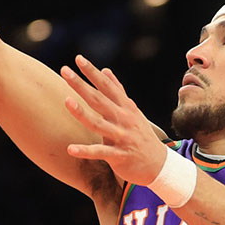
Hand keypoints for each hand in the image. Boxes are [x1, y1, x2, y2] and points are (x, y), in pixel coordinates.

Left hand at [60, 55, 168, 185]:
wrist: (159, 165)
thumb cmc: (141, 135)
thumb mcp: (132, 111)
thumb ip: (118, 91)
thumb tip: (105, 70)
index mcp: (125, 107)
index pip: (107, 86)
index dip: (93, 72)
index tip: (78, 59)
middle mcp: (124, 119)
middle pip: (99, 100)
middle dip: (81, 85)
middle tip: (65, 71)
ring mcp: (122, 137)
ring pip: (98, 124)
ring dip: (82, 113)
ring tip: (66, 101)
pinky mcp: (119, 156)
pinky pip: (100, 152)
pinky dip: (85, 151)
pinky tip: (70, 149)